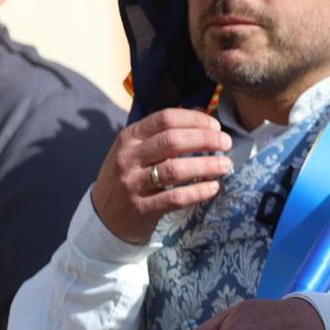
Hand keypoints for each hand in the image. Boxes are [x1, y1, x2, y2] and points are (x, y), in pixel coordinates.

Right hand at [91, 108, 232, 243]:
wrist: (103, 218)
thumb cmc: (128, 177)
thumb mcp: (136, 150)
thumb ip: (164, 131)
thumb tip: (200, 111)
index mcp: (129, 138)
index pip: (165, 119)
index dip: (194, 119)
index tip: (215, 125)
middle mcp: (128, 158)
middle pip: (172, 141)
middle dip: (205, 139)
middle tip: (226, 143)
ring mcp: (132, 184)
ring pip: (175, 169)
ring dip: (206, 165)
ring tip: (225, 165)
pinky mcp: (141, 209)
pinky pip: (175, 198)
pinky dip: (198, 191)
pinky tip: (213, 187)